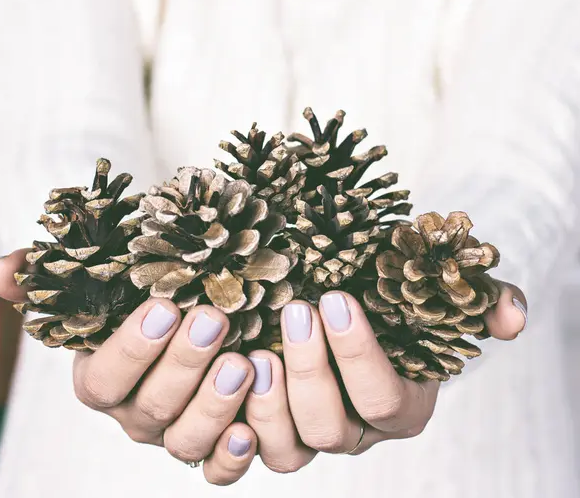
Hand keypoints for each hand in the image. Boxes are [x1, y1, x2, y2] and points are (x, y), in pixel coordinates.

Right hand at [0, 250, 259, 485]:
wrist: (194, 326)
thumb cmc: (146, 305)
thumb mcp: (103, 288)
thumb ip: (51, 281)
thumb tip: (2, 270)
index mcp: (103, 381)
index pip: (103, 380)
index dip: (132, 348)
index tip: (165, 307)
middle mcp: (136, 414)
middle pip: (152, 406)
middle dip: (184, 362)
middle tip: (213, 320)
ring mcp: (174, 435)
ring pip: (185, 440)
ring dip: (214, 404)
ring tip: (241, 363)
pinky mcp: (214, 448)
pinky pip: (217, 469)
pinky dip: (232, 456)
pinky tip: (249, 428)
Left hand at [243, 285, 526, 470]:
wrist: (348, 305)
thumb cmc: (392, 301)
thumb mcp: (438, 293)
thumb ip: (483, 301)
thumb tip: (511, 318)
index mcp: (401, 405)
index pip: (383, 398)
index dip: (358, 355)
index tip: (335, 299)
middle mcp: (357, 431)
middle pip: (330, 428)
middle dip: (311, 370)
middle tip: (297, 311)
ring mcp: (313, 434)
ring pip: (289, 450)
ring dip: (269, 402)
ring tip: (256, 349)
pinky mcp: (274, 429)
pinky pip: (250, 448)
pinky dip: (237, 422)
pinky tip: (231, 373)